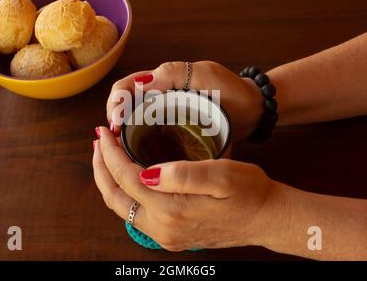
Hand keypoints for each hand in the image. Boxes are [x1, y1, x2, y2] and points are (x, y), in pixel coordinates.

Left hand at [93, 126, 276, 250]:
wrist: (267, 218)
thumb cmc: (251, 193)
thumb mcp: (223, 175)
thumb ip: (183, 174)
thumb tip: (146, 173)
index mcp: (172, 210)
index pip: (126, 178)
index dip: (111, 153)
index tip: (104, 131)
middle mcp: (163, 228)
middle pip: (115, 198)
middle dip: (101, 168)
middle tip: (99, 141)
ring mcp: (166, 235)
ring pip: (122, 208)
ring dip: (110, 180)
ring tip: (107, 155)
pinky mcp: (171, 235)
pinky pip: (135, 214)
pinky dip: (124, 192)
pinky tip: (128, 175)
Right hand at [106, 61, 262, 139]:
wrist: (253, 112)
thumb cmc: (233, 91)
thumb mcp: (208, 76)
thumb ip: (178, 72)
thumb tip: (141, 82)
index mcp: (163, 79)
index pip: (126, 86)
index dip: (116, 102)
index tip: (116, 123)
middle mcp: (159, 95)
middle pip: (124, 103)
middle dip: (113, 117)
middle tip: (113, 139)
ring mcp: (164, 112)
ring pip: (133, 119)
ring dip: (122, 131)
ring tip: (119, 150)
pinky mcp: (172, 129)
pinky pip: (148, 133)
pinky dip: (137, 141)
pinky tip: (136, 156)